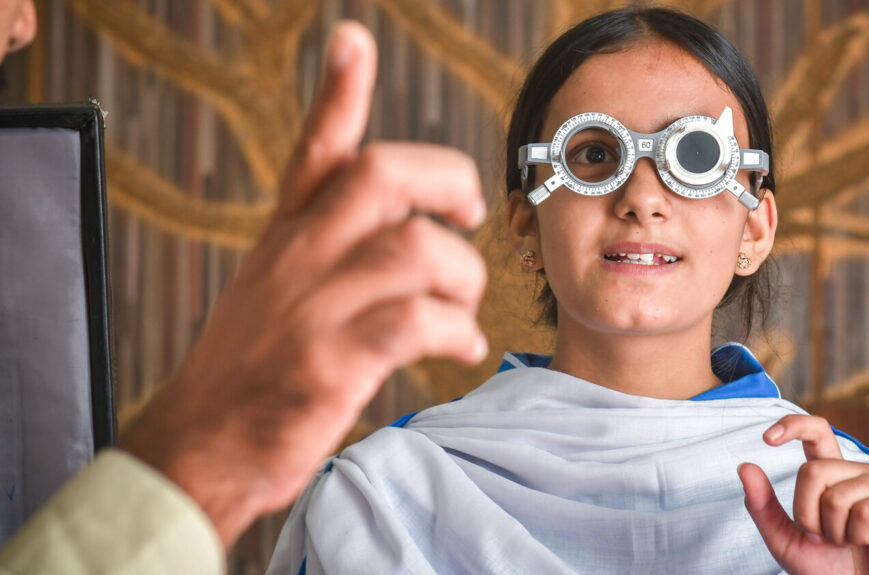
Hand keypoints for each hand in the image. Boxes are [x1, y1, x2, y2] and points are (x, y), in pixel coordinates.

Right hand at [120, 21, 487, 546]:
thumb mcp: (275, 288)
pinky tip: (460, 347)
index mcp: (286, 235)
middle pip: (380, 175)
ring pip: (417, 250)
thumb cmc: (253, 368)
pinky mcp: (330, 362)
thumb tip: (404, 229)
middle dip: (447, 180)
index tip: (354, 40)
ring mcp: (312, 308)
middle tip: (469, 212)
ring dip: (462, 278)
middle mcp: (297, 257)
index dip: (338, 93)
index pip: (315, 150)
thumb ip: (326, 247)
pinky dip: (457, 332)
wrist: (201, 446)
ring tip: (463, 307)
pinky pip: (418, 322)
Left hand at [737, 415, 868, 574]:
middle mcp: (857, 473)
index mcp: (832, 473)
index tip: (767, 439)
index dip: (793, 426)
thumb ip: (762, 505)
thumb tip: (744, 466)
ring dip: (834, 532)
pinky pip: (865, 512)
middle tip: (824, 538)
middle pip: (813, 471)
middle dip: (807, 514)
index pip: (817, 432)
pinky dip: (858, 536)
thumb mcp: (784, 538)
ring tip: (849, 542)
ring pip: (837, 496)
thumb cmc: (827, 568)